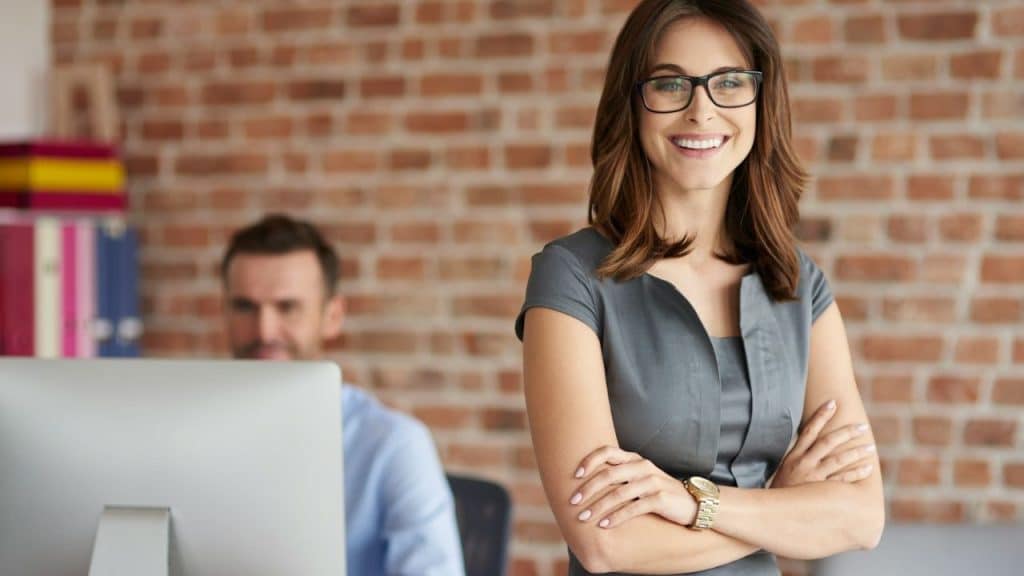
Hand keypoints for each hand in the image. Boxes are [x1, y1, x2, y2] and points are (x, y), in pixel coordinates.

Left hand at [567, 445, 696, 529]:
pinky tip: (604, 525)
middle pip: (609, 474)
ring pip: (618, 493)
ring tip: (584, 518)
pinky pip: (633, 508)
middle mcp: (642, 466)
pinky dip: (616, 517)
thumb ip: (619, 476)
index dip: (589, 461)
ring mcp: (652, 482)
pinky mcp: (660, 498)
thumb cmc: (659, 492)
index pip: (607, 452)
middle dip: (588, 488)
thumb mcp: (639, 479)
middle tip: (573, 502)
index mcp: (635, 459)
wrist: (693, 503)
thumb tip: (587, 484)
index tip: (574, 475)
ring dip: (598, 507)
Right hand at [771, 400, 875, 487]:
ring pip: (839, 459)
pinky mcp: (822, 491)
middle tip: (862, 427)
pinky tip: (868, 468)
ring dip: (857, 452)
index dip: (821, 415)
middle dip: (846, 432)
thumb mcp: (784, 468)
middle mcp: (804, 463)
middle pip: (828, 442)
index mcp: (794, 455)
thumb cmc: (781, 489)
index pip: (809, 430)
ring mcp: (813, 477)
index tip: (833, 403)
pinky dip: (857, 473)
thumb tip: (810, 441)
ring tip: (871, 447)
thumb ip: (797, 455)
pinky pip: (844, 480)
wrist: (774, 511)